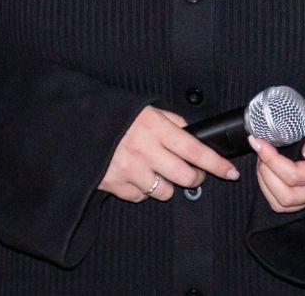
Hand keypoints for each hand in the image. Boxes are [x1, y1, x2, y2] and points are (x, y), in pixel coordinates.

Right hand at [98, 106, 240, 201]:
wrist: (73, 124)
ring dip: (166, 185)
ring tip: (157, 172)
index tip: (230, 172)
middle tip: (194, 174)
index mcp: (154, 127)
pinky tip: (135, 175)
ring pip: (164, 192)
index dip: (216, 164)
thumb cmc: (111, 113)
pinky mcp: (114, 184)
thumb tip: (190, 133)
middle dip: (195, 178)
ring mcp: (129, 169)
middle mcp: (144, 149)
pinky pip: (139, 197)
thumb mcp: (142, 107)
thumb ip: (169, 120)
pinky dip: (141, 190)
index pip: (195, 149)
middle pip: (185, 177)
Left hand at [249, 134, 304, 213]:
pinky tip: (266, 172)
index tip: (259, 143)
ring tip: (262, 160)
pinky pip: (281, 205)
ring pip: (282, 204)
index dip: (272, 160)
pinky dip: (268, 189)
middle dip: (266, 173)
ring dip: (265, 182)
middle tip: (260, 151)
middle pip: (287, 196)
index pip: (296, 175)